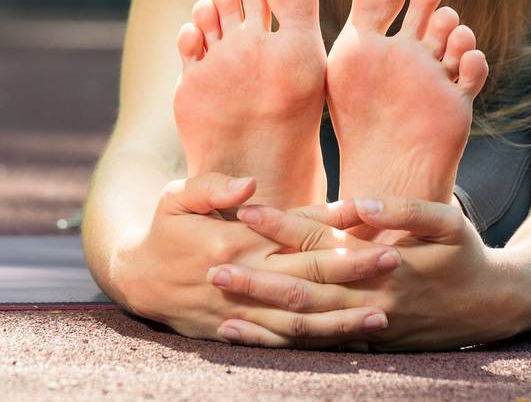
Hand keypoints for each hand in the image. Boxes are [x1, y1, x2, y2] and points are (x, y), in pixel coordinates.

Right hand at [108, 173, 402, 344]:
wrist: (136, 279)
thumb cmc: (163, 229)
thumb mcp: (175, 197)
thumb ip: (211, 187)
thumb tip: (249, 183)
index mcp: (232, 241)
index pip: (291, 234)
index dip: (331, 229)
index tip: (370, 222)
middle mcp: (242, 279)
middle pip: (305, 278)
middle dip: (352, 271)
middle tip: (394, 262)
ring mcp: (241, 312)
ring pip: (299, 321)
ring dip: (342, 320)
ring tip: (383, 315)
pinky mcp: (239, 334)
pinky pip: (283, 344)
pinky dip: (316, 347)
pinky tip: (348, 347)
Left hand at [212, 196, 530, 349]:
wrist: (493, 307)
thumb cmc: (467, 256)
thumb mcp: (447, 223)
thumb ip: (405, 209)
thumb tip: (359, 203)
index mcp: (381, 263)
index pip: (321, 242)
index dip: (282, 227)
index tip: (245, 213)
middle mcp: (367, 298)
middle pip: (303, 288)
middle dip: (257, 278)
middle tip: (212, 265)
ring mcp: (366, 325)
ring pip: (306, 326)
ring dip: (263, 318)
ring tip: (220, 311)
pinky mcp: (367, 343)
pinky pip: (318, 347)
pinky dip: (283, 343)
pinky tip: (252, 338)